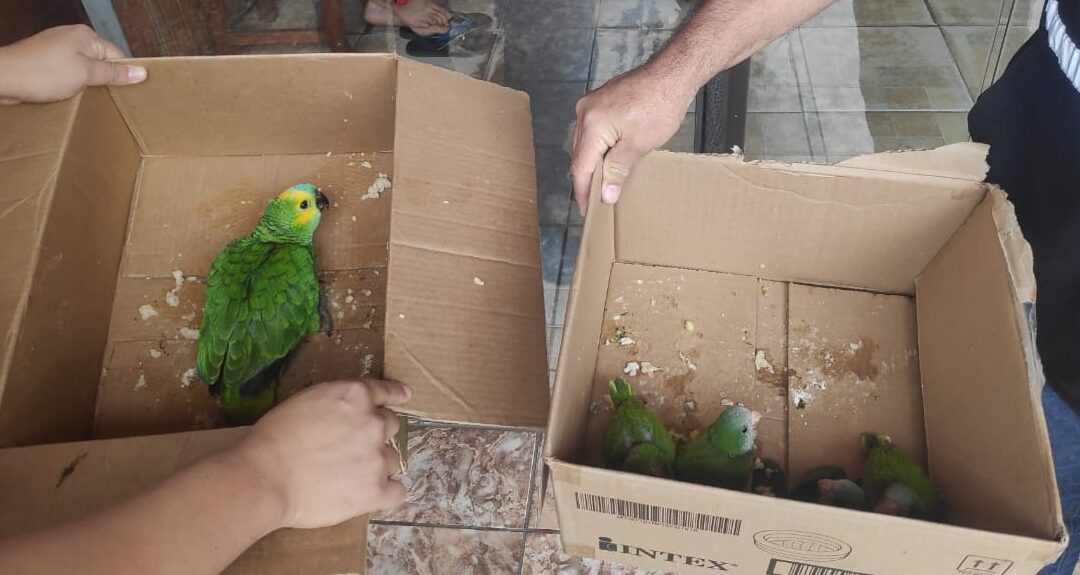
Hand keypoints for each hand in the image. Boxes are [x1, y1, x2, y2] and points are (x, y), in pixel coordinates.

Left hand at [0, 25, 146, 104]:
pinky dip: (70, 86)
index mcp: (85, 36)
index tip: (126, 92)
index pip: (117, 56)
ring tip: (83, 97)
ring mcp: (57, 49)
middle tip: (104, 98)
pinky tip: (67, 95)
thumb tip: (141, 72)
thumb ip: (114, 74)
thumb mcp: (85, 74)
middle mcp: (72, 38)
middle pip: (100, 64)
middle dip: (102, 82)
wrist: (3, 78)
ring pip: (84, 71)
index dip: (121, 75)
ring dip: (85, 86)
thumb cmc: (40, 72)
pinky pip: (68, 75)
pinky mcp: (46, 62)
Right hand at [233, 379, 411, 529]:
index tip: (404, 395)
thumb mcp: (305, 402)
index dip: (394, 395)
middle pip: (391, 426)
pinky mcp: (376, 491)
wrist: (264, 477)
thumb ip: (334, 405)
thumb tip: (344, 414)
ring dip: (377, 465)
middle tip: (352, 448)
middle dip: (375, 434)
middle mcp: (373, 423)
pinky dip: (386, 493)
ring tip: (350, 476)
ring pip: (393, 460)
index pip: (385, 391)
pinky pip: (397, 492)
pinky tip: (372, 495)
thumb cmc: (272, 439)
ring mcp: (377, 458)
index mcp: (355, 396)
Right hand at [571, 65, 694, 213]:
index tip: (587, 210)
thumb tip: (606, 194)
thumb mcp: (638, 145)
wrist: (673, 74)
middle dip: (587, 178)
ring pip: (586, 142)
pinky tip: (609, 157)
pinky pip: (594, 129)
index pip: (580, 166)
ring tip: (603, 183)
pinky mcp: (602, 99)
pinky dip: (600, 146)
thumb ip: (617, 170)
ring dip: (594, 162)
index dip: (583, 191)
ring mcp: (592, 103)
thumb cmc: (659, 106)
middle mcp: (585, 112)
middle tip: (596, 201)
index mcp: (591, 125)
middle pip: (580, 154)